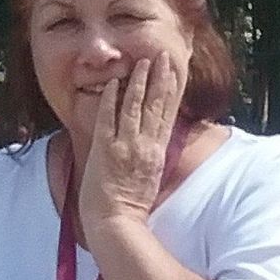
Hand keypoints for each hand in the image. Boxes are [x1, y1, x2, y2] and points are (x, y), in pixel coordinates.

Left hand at [78, 50, 185, 236]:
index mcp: (157, 154)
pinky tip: (114, 83)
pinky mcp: (105, 150)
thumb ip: (152, 159)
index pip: (167, 115)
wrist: (116, 223)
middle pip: (156, 106)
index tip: (174, 71)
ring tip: (142, 61)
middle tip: (163, 55)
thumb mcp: (150, 180)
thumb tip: (154, 144)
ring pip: (135, 108)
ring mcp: (125, 147)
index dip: (171, 91)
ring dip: (139, 83)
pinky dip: (111, 100)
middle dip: (160, 79)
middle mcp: (145, 147)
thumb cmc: (131, 208)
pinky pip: (109, 119)